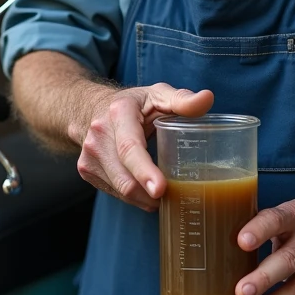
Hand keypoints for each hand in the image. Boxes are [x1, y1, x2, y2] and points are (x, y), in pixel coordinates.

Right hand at [74, 83, 212, 210]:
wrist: (91, 108)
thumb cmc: (133, 104)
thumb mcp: (158, 95)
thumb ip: (182, 100)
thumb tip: (207, 98)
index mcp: (118, 113)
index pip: (130, 148)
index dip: (145, 171)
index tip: (161, 190)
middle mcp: (99, 135)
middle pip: (126, 178)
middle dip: (152, 195)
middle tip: (176, 196)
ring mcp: (89, 155)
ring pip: (122, 190)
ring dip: (145, 198)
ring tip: (163, 192)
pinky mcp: (86, 170)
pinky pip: (115, 192)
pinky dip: (134, 196)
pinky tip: (145, 188)